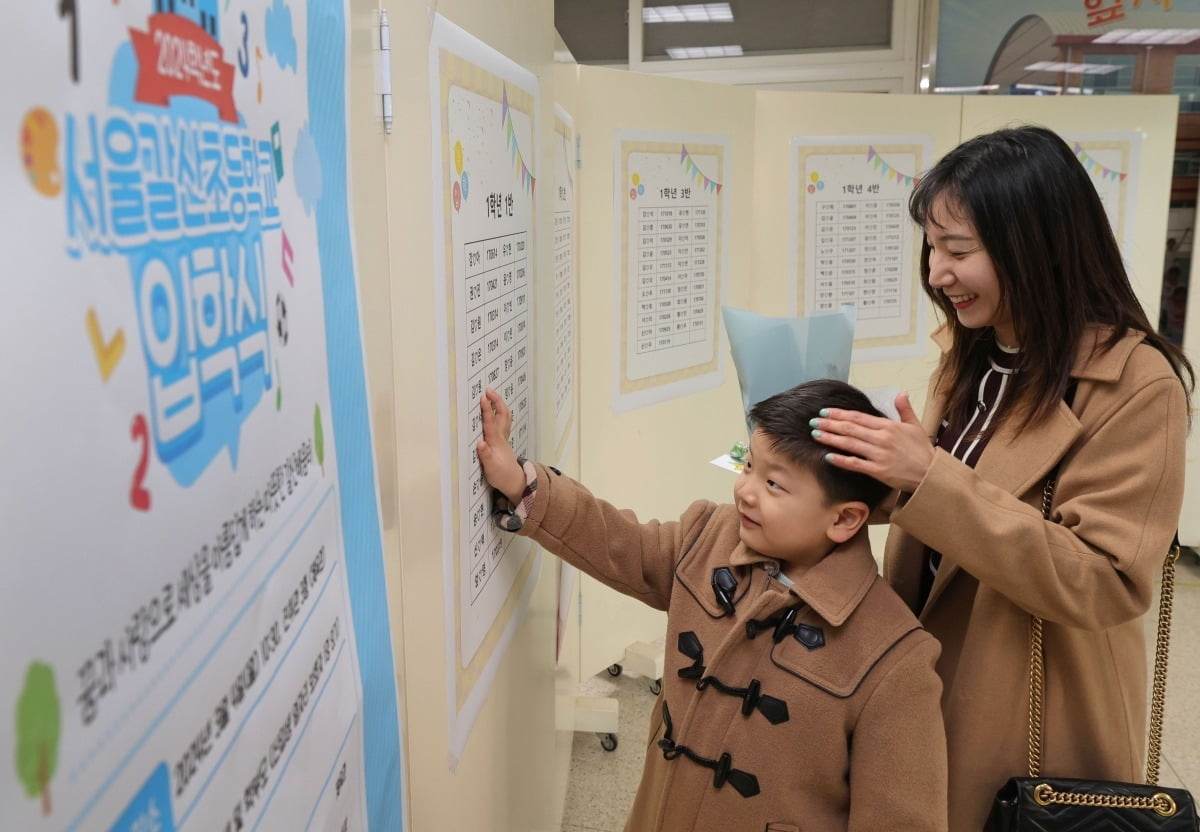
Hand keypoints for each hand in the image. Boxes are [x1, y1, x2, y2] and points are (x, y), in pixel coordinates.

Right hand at [476, 388, 525, 503]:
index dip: (487, 409)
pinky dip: (500, 413)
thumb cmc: (501, 475)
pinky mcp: (503, 442)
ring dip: (499, 405)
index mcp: (496, 441)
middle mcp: (501, 437)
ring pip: (504, 417)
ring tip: (493, 395)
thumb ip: (485, 455)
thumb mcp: (491, 468)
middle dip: (496, 401)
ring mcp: (504, 438)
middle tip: (488, 390)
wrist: (515, 482)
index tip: (483, 397)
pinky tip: (497, 411)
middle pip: (501, 414)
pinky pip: (503, 422)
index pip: (491, 422)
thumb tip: (480, 443)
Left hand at [810, 392, 934, 492]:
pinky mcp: (878, 470)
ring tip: (816, 434)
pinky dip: (841, 460)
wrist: (930, 474)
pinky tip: (828, 456)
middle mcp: (882, 438)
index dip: (840, 414)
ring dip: (831, 439)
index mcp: (888, 426)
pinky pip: (855, 464)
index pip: (858, 417)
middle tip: (813, 421)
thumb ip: (905, 410)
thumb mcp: (915, 426)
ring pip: (850, 444)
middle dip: (830, 424)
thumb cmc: (922, 451)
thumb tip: (900, 393)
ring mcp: (879, 454)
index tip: (825, 411)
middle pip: (850, 428)